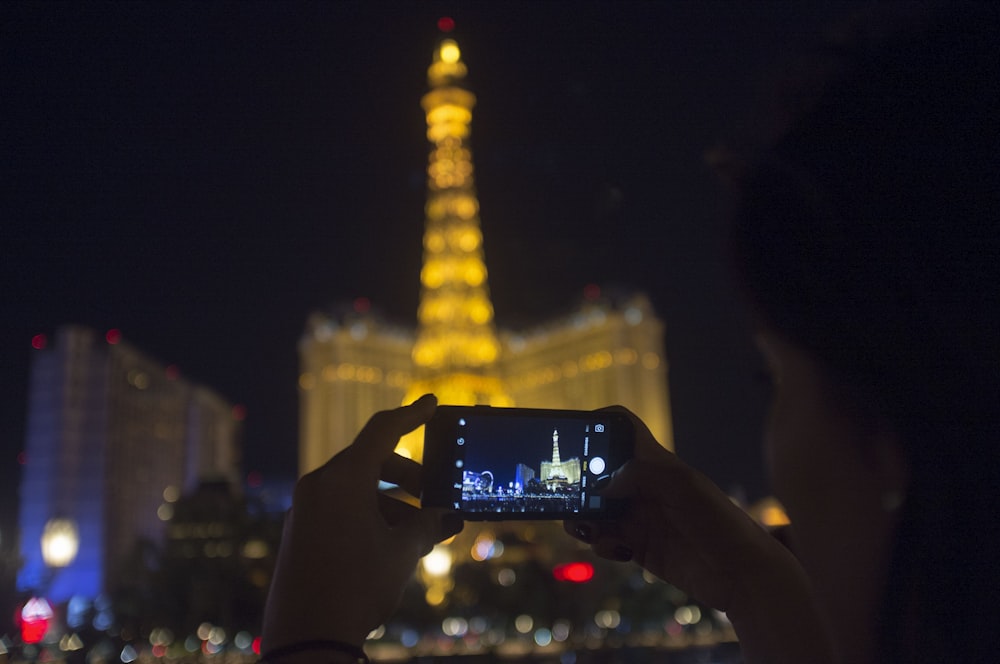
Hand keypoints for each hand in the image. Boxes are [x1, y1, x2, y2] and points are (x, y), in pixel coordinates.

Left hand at [263, 394, 461, 652]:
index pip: (382, 431)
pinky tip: (391, 545)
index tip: (431, 402)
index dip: (411, 415)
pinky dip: (368, 515)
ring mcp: (306, 509)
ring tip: (419, 536)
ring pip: (356, 488)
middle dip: (407, 476)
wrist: (306, 639)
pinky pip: (339, 508)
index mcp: (342, 479)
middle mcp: (319, 486)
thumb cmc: (356, 589)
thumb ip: (427, 525)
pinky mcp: (300, 532)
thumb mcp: (402, 553)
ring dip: (390, 503)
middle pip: (370, 461)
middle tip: (433, 497)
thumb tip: (445, 516)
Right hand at [565, 408, 831, 663]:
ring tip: (588, 528)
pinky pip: (605, 540)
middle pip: (598, 473)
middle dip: (579, 483)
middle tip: (568, 496)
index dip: (599, 427)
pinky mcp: (638, 547)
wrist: (742, 575)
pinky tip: (618, 550)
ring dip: (583, 517)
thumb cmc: (722, 523)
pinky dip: (600, 544)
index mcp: (656, 464)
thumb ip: (641, 474)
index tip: (575, 438)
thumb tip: (601, 483)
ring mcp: (640, 517)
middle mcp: (644, 487)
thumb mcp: (684, 488)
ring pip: (595, 509)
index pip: (623, 431)